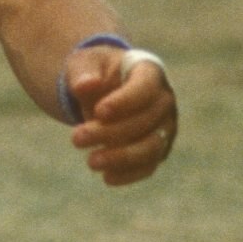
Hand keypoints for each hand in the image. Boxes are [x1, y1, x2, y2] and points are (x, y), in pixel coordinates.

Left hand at [63, 43, 176, 187]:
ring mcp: (165, 127)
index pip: (145, 88)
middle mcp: (164, 101)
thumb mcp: (84, 64)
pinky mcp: (158, 149)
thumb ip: (83, 73)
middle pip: (146, 121)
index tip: (98, 112)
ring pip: (152, 147)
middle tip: (76, 138)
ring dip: (122, 157)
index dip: (125, 102)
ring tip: (91, 162)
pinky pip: (149, 166)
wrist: (103, 88)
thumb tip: (84, 86)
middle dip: (110, 132)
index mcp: (149, 72)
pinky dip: (130, 174)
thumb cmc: (96, 72)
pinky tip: (107, 177)